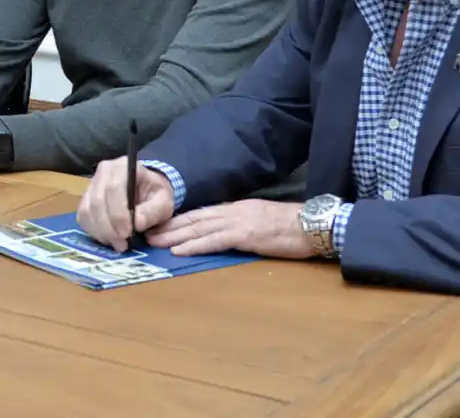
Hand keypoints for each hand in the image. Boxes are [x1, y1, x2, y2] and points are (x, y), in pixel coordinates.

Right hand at [77, 158, 176, 252]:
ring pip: (87, 211)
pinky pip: (83, 217)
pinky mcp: (85, 199)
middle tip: (122, 245)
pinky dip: (94, 232)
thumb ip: (152, 211)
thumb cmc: (154, 194)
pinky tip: (109, 239)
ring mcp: (91, 185)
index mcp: (123, 166)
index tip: (127, 233)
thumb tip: (137, 223)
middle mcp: (103, 172)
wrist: (146, 190)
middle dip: (109, 227)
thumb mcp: (163, 201)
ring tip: (118, 244)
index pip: (113, 188)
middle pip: (97, 202)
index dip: (118, 213)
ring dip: (101, 232)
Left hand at [145, 200, 314, 259]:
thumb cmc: (289, 227)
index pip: (200, 214)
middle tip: (148, 233)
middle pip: (193, 219)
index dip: (178, 220)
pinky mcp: (245, 235)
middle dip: (169, 226)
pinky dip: (194, 245)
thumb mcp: (259, 221)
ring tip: (155, 242)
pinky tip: (179, 250)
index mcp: (235, 209)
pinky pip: (214, 240)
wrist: (311, 225)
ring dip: (174, 236)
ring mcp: (237, 222)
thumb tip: (221, 233)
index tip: (160, 225)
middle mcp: (231, 212)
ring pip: (198, 228)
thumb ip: (239, 225)